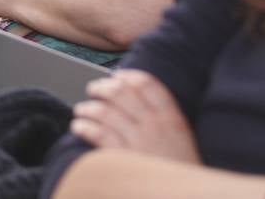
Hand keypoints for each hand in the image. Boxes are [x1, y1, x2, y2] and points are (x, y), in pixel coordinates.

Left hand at [70, 69, 199, 163]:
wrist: (185, 196)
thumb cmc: (181, 169)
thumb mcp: (181, 138)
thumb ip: (162, 116)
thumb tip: (133, 93)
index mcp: (172, 118)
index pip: (147, 84)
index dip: (128, 76)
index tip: (116, 76)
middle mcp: (155, 126)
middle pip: (121, 93)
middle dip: (101, 87)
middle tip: (93, 90)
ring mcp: (139, 142)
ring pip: (105, 112)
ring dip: (87, 108)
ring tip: (81, 110)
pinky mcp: (123, 159)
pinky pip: (98, 134)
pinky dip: (84, 126)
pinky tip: (78, 126)